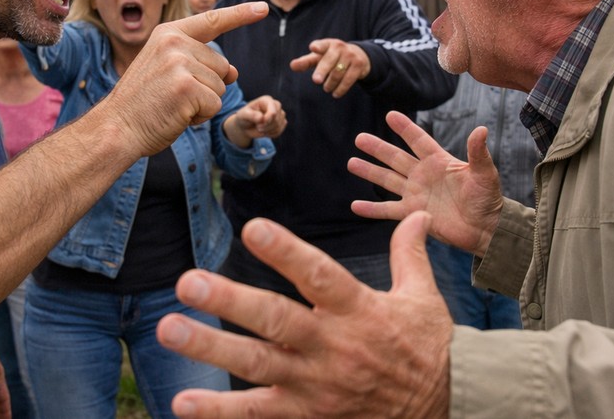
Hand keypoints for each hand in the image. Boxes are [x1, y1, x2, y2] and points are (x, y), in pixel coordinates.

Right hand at [104, 2, 267, 155]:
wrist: (116, 128)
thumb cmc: (143, 103)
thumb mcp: (169, 72)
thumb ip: (199, 64)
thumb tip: (234, 73)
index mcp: (168, 33)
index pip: (212, 20)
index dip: (240, 14)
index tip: (263, 7)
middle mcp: (175, 42)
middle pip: (223, 65)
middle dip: (207, 87)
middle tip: (173, 96)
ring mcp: (180, 63)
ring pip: (221, 87)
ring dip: (203, 104)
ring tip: (172, 105)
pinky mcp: (187, 88)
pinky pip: (215, 105)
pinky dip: (201, 117)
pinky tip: (176, 116)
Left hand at [156, 212, 451, 417]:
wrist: (445, 408)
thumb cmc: (426, 348)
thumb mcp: (423, 298)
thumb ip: (409, 254)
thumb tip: (416, 214)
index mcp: (358, 309)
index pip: (318, 276)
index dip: (286, 252)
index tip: (253, 228)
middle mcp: (332, 346)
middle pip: (276, 321)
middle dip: (230, 302)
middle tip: (186, 283)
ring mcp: (316, 385)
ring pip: (257, 365)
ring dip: (210, 349)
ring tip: (168, 330)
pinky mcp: (307, 416)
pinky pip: (258, 415)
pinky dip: (220, 413)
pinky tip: (182, 404)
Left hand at [223, 95, 287, 147]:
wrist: (246, 126)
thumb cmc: (244, 117)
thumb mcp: (243, 115)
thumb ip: (251, 115)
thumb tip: (261, 118)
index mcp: (266, 100)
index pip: (273, 111)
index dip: (267, 120)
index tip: (258, 126)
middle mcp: (275, 105)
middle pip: (277, 118)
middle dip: (267, 126)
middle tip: (258, 128)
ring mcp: (279, 114)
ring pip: (279, 125)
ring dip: (268, 131)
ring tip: (260, 129)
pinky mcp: (281, 122)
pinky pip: (280, 130)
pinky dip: (272, 134)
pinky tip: (265, 132)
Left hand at [289, 39, 370, 97]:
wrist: (359, 55)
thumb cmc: (332, 57)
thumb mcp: (319, 57)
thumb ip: (305, 62)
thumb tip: (292, 66)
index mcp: (327, 44)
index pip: (322, 45)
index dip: (318, 47)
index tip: (313, 48)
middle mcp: (339, 47)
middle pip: (329, 61)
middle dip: (322, 71)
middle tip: (316, 80)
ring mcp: (350, 55)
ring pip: (338, 73)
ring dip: (330, 84)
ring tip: (326, 89)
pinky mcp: (359, 65)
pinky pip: (348, 79)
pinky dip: (341, 89)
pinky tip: (335, 94)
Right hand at [348, 111, 503, 255]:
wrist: (486, 228)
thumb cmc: (488, 198)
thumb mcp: (485, 173)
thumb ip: (478, 153)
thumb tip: (481, 129)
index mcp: (439, 161)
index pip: (418, 140)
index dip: (405, 128)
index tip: (390, 115)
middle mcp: (423, 175)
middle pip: (396, 158)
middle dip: (378, 148)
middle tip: (359, 138)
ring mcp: (416, 194)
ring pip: (388, 180)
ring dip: (370, 172)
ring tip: (352, 163)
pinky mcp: (413, 214)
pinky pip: (388, 210)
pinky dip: (372, 209)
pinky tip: (356, 205)